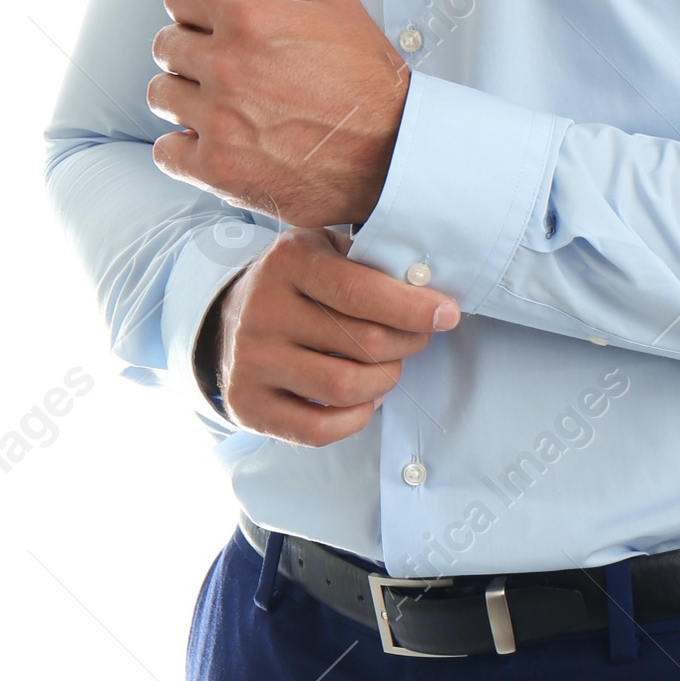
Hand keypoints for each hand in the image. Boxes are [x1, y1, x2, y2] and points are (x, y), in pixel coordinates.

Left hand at [148, 0, 410, 228]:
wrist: (395, 152)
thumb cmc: (368, 75)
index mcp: (250, 14)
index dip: (196, 7)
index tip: (212, 25)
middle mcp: (227, 64)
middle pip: (165, 45)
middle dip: (190, 50)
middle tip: (226, 68)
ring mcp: (219, 119)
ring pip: (161, 96)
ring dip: (185, 96)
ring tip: (223, 105)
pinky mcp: (219, 168)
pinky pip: (166, 150)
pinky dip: (184, 147)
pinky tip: (215, 141)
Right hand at [209, 229, 457, 446]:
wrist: (232, 320)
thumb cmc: (301, 285)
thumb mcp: (328, 251)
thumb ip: (372, 262)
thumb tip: (428, 287)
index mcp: (288, 262)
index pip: (362, 292)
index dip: (413, 308)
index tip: (447, 315)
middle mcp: (262, 310)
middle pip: (364, 343)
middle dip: (407, 344)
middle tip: (417, 338)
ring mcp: (250, 361)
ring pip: (346, 388)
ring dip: (385, 381)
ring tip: (387, 366)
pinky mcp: (246, 404)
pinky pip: (319, 429)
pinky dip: (356, 418)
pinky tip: (363, 398)